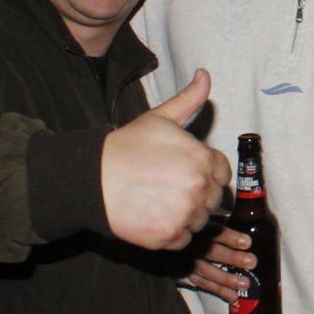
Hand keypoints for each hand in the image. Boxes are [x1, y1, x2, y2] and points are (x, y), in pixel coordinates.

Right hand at [101, 69, 231, 250]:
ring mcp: (184, 214)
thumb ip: (189, 100)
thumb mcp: (159, 118)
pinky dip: (171, 232)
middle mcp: (198, 187)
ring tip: (158, 201)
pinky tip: (152, 216)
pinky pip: (184, 239)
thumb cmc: (126, 148)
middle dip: (195, 194)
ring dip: (185, 214)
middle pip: (212, 198)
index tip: (182, 172)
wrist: (91, 179)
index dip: (204, 172)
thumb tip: (205, 75)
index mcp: (202, 157)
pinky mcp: (170, 236)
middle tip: (166, 187)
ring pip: (200, 220)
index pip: (222, 173)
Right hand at [178, 224, 255, 303]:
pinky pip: (200, 283)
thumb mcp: (203, 218)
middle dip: (231, 257)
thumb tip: (246, 219)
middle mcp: (189, 243)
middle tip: (252, 262)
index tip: (247, 242)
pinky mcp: (181, 273)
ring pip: (204, 270)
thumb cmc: (193, 227)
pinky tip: (232, 296)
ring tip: (244, 284)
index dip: (229, 237)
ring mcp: (184, 259)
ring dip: (225, 279)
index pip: (213, 231)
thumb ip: (220, 219)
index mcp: (196, 227)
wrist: (165, 237)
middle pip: (210, 250)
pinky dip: (217, 290)